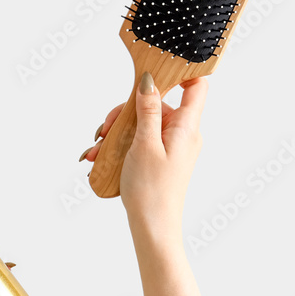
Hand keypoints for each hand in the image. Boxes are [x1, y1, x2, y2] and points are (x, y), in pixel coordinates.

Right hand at [82, 74, 207, 231]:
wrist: (152, 227)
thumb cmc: (152, 190)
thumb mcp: (145, 144)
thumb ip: (147, 110)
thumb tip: (150, 80)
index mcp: (186, 127)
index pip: (196, 87)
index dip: (181, 73)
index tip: (156, 69)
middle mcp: (182, 134)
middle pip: (156, 105)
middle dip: (126, 113)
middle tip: (107, 128)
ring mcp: (170, 146)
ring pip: (142, 124)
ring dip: (118, 132)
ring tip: (99, 149)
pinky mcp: (159, 157)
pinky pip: (140, 141)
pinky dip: (121, 146)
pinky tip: (102, 156)